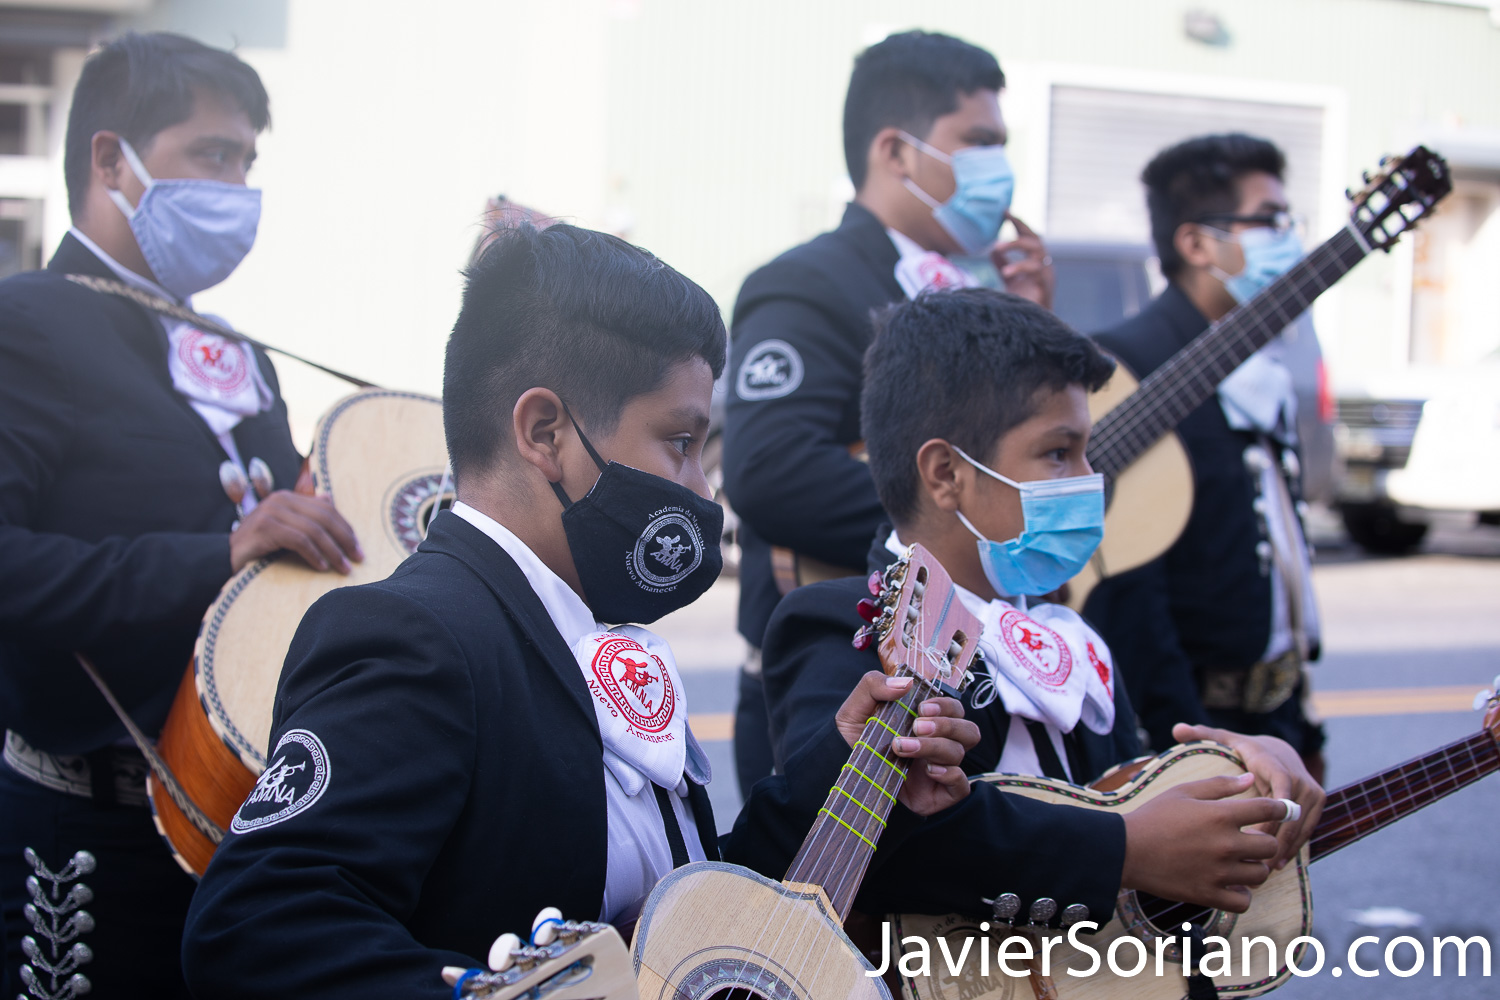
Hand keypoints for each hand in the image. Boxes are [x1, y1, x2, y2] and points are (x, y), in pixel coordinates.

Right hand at [230, 491, 363, 573]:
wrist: (225, 557)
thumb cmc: (260, 547)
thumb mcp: (285, 529)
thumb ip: (305, 515)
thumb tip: (329, 499)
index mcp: (288, 497)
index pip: (327, 509)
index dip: (345, 528)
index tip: (358, 547)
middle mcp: (280, 499)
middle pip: (324, 517)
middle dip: (344, 539)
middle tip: (358, 558)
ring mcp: (271, 512)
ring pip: (314, 530)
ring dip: (333, 551)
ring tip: (343, 568)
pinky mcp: (265, 528)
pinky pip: (298, 540)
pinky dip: (314, 554)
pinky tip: (322, 567)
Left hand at [834, 672, 978, 815]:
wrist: (847, 776)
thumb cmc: (857, 739)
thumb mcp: (856, 708)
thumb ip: (874, 686)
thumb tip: (906, 682)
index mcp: (928, 722)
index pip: (955, 709)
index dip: (946, 706)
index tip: (922, 708)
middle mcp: (940, 744)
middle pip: (968, 730)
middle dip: (945, 725)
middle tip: (916, 726)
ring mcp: (942, 769)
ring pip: (959, 753)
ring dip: (935, 747)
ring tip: (903, 747)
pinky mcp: (940, 793)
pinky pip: (962, 784)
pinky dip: (950, 775)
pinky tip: (928, 771)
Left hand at [989, 213, 1055, 309]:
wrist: (1032, 326)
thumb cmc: (1023, 303)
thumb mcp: (1010, 280)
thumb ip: (1003, 264)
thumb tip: (992, 250)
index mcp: (1035, 261)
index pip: (1028, 236)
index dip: (1018, 223)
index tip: (1005, 211)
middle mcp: (1043, 265)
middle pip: (1035, 238)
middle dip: (1020, 226)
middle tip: (1004, 219)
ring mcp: (1046, 274)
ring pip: (1036, 250)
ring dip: (1016, 245)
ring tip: (996, 247)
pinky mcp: (1045, 286)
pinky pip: (1036, 271)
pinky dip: (1019, 268)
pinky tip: (1005, 272)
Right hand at [1120, 772, 1287, 912]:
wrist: (1126, 850)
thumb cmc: (1154, 817)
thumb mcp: (1184, 792)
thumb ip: (1220, 785)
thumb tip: (1251, 779)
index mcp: (1221, 815)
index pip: (1269, 809)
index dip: (1282, 808)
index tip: (1282, 810)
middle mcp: (1226, 845)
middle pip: (1270, 846)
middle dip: (1265, 840)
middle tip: (1250, 840)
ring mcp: (1219, 873)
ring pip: (1260, 874)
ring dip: (1254, 867)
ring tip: (1239, 862)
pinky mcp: (1209, 894)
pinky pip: (1244, 901)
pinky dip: (1242, 894)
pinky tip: (1230, 883)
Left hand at [1173, 723, 1324, 869]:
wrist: (1279, 751)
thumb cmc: (1245, 750)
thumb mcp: (1227, 741)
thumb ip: (1204, 736)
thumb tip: (1177, 728)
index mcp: (1274, 762)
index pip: (1280, 783)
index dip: (1273, 807)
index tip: (1256, 832)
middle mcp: (1299, 775)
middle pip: (1292, 811)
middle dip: (1275, 837)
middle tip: (1255, 860)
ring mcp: (1312, 791)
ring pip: (1301, 824)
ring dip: (1285, 848)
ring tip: (1264, 870)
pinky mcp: (1317, 804)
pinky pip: (1307, 829)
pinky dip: (1292, 847)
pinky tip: (1274, 865)